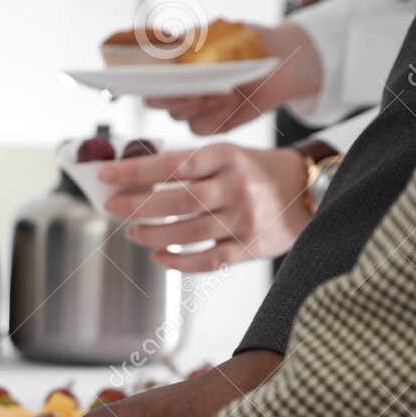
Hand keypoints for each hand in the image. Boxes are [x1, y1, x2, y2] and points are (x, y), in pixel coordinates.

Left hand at [100, 144, 313, 271]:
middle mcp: (237, 187)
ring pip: (188, 233)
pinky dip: (177, 262)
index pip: (175, 164)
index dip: (137, 171)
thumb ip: (190, 165)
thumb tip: (134, 179)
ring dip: (152, 236)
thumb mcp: (229, 155)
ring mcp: (244, 219)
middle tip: (112, 207)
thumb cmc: (256, 172)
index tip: (106, 175)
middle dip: (137, 206)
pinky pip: (206, 261)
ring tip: (133, 232)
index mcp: (228, 157)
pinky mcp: (249, 248)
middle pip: (179, 201)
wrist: (309, 191)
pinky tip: (159, 256)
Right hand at [146, 23, 321, 135]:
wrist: (281, 62)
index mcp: (172, 61)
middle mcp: (175, 86)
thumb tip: (169, 43)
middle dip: (170, 97)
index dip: (132, 81)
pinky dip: (216, 116)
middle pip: (153, 100)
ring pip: (177, 116)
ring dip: (199, 105)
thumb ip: (194, 38)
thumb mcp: (223, 32)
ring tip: (225, 91)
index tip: (141, 83)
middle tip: (194, 90)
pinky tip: (233, 102)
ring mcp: (191, 107)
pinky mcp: (208, 123)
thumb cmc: (250, 41)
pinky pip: (200, 128)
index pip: (140, 73)